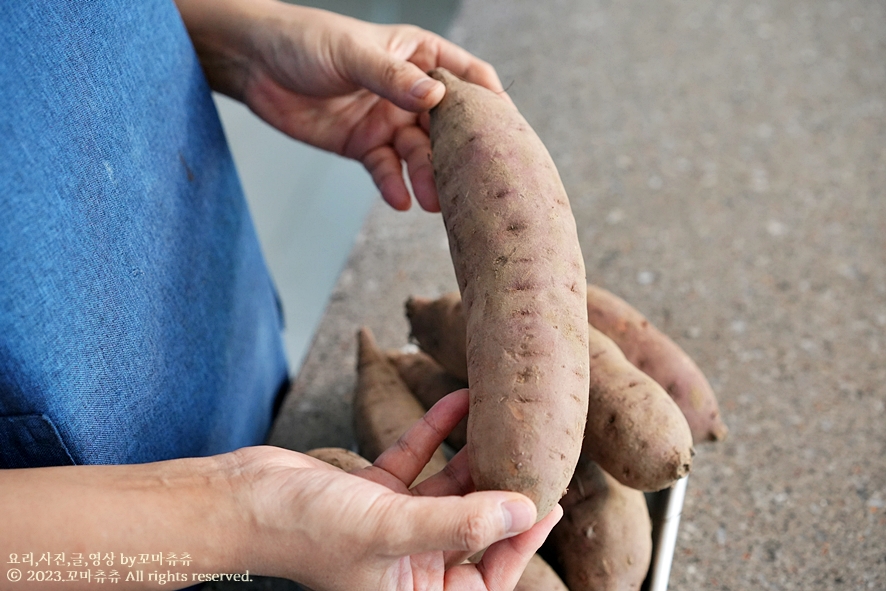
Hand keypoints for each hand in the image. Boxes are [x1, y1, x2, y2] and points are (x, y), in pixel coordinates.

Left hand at [177, 0, 507, 211]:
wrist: (254, 64)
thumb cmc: (305, 41)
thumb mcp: (352, 54)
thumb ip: (393, 78)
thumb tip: (437, 97)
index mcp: (418, 56)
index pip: (466, 77)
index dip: (490, 102)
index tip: (509, 131)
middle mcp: (409, 91)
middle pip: (446, 126)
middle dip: (458, 154)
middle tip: (470, 183)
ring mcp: (387, 120)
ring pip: (418, 154)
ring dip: (426, 177)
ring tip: (432, 201)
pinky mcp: (363, 146)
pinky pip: (385, 170)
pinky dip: (393, 185)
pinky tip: (399, 200)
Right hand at [232, 390, 561, 590]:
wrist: (241, 499)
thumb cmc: (306, 528)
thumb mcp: (391, 528)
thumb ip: (458, 521)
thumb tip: (523, 511)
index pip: (487, 573)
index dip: (522, 539)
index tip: (549, 499)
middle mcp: (405, 564)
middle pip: (470, 528)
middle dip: (499, 492)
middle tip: (532, 455)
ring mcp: (388, 527)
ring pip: (446, 492)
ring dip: (470, 457)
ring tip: (499, 423)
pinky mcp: (370, 494)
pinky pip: (415, 463)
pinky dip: (434, 434)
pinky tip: (456, 401)